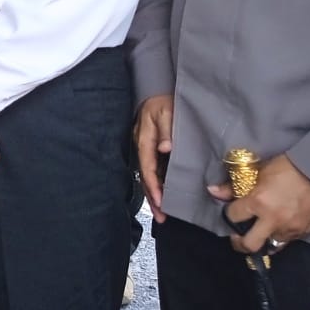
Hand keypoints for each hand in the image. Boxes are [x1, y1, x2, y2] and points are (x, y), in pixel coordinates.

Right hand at [134, 94, 174, 221]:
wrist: (159, 93)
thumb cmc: (165, 102)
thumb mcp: (168, 111)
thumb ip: (167, 129)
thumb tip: (164, 149)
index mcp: (144, 137)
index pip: (147, 166)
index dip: (153, 185)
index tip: (161, 201)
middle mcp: (141, 145)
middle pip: (144, 176)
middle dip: (152, 197)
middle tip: (161, 217)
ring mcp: (145, 148)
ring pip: (147, 176)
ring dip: (153, 194)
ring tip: (161, 214)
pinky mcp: (150, 150)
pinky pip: (152, 171)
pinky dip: (156, 185)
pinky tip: (162, 196)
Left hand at [208, 153, 309, 254]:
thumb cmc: (289, 167)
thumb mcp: (259, 171)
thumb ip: (235, 185)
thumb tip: (213, 191)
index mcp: (258, 203)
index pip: (233, 217)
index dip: (228, 215)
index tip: (230, 213)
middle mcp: (272, 220)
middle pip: (249, 244)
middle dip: (239, 244)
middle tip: (238, 238)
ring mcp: (290, 229)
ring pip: (270, 246)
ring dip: (263, 240)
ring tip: (260, 232)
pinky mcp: (305, 233)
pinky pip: (288, 241)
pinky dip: (280, 236)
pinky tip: (279, 227)